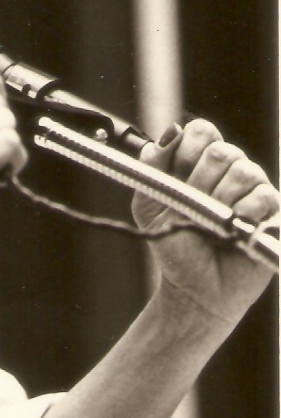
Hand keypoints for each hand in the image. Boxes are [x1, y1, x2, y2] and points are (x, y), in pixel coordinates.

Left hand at [134, 119, 277, 326]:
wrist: (192, 287)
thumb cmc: (173, 244)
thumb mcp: (148, 203)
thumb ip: (152, 165)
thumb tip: (171, 132)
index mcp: (199, 162)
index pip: (202, 131)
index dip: (187, 150)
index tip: (176, 174)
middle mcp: (229, 170)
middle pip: (221, 151)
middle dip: (200, 181)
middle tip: (193, 206)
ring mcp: (253, 189)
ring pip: (244, 171)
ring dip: (220, 200)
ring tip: (212, 223)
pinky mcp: (272, 212)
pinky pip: (263, 196)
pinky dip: (243, 213)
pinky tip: (232, 228)